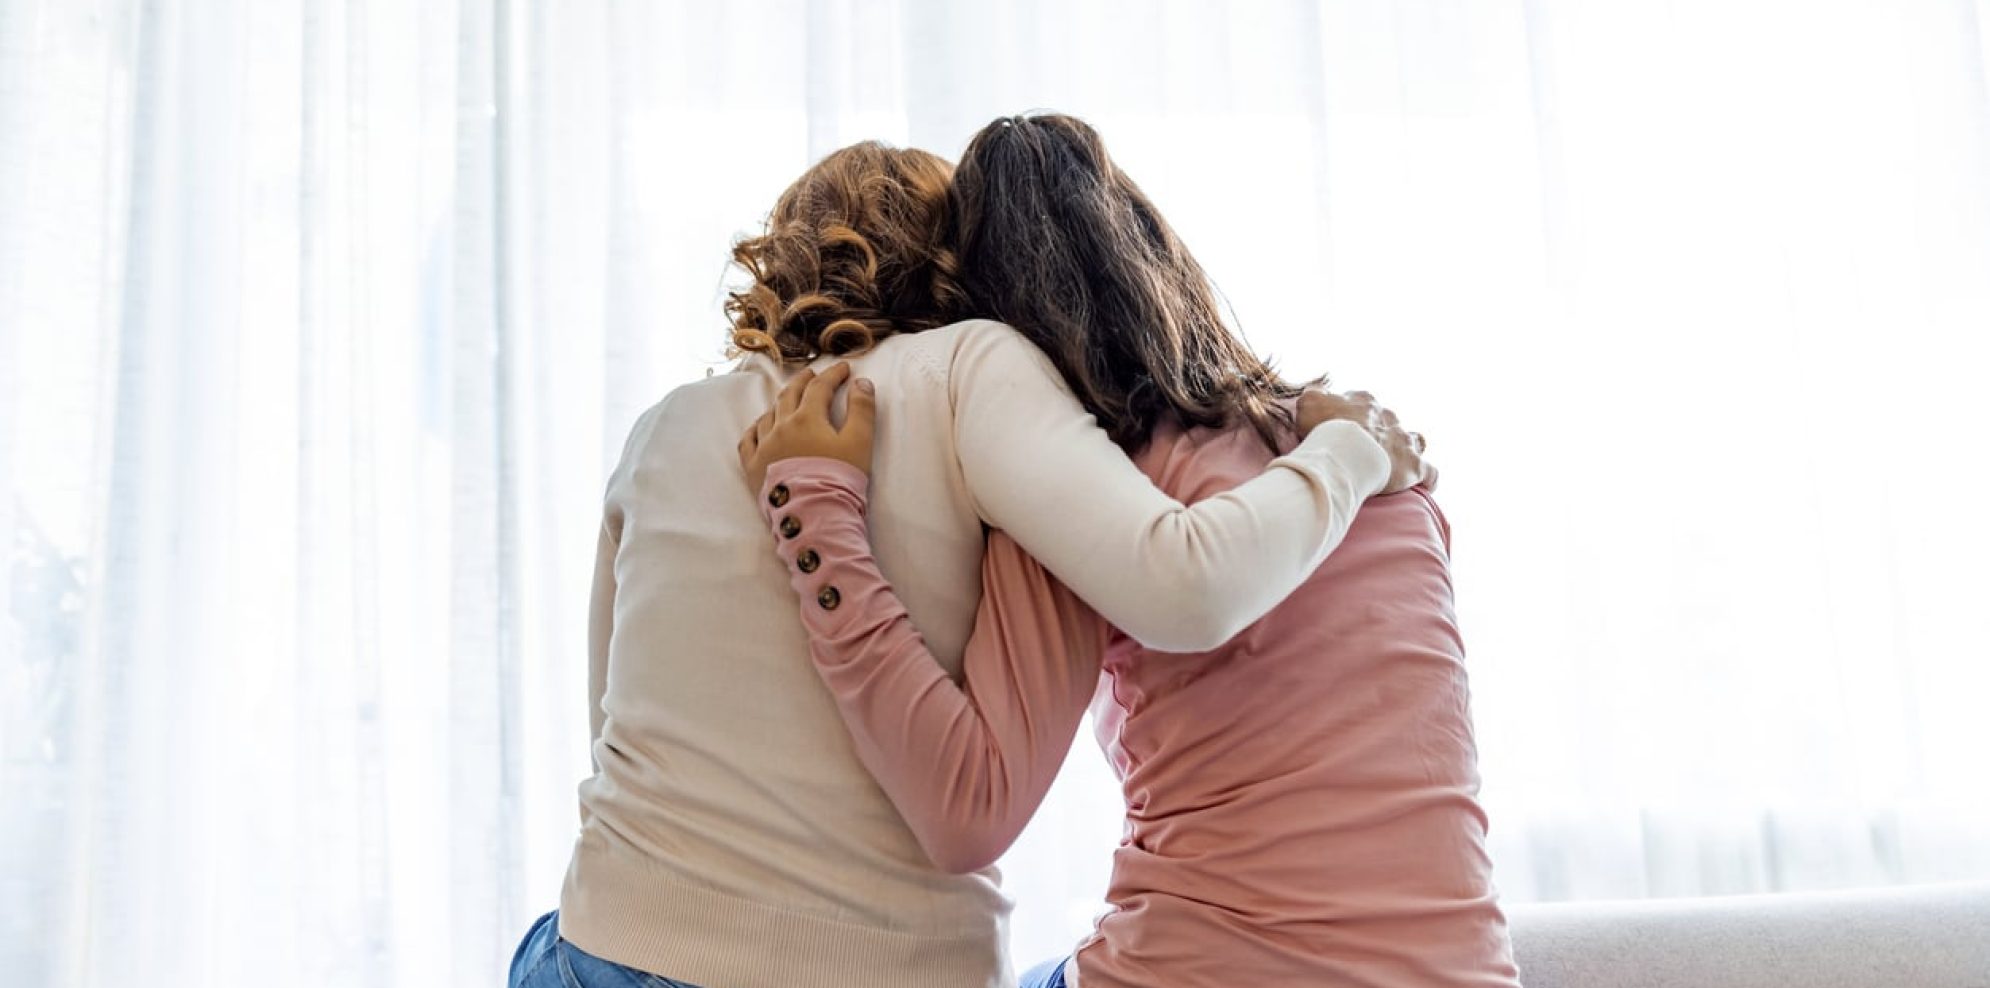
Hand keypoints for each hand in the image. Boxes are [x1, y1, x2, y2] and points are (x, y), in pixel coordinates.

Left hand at [738, 362, 877, 492]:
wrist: (813, 516)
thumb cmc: (839, 479)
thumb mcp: (859, 442)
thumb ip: (862, 410)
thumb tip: (861, 382)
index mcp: (807, 418)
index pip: (820, 387)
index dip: (833, 374)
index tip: (844, 368)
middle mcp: (781, 427)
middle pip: (790, 394)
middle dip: (804, 381)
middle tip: (813, 373)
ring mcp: (764, 447)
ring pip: (769, 415)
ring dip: (781, 402)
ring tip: (790, 399)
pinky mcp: (753, 467)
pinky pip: (749, 440)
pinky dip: (756, 428)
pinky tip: (761, 427)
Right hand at [1297, 388, 1436, 494]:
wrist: (1347, 452)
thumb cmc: (1327, 429)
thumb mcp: (1310, 404)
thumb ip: (1313, 396)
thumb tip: (1314, 395)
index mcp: (1366, 403)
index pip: (1363, 403)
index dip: (1353, 416)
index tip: (1342, 431)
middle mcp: (1390, 418)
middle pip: (1388, 423)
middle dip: (1380, 435)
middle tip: (1362, 454)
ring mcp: (1405, 442)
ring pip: (1414, 441)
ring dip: (1407, 450)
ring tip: (1395, 465)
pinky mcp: (1415, 466)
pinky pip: (1429, 472)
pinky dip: (1427, 478)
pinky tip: (1421, 486)